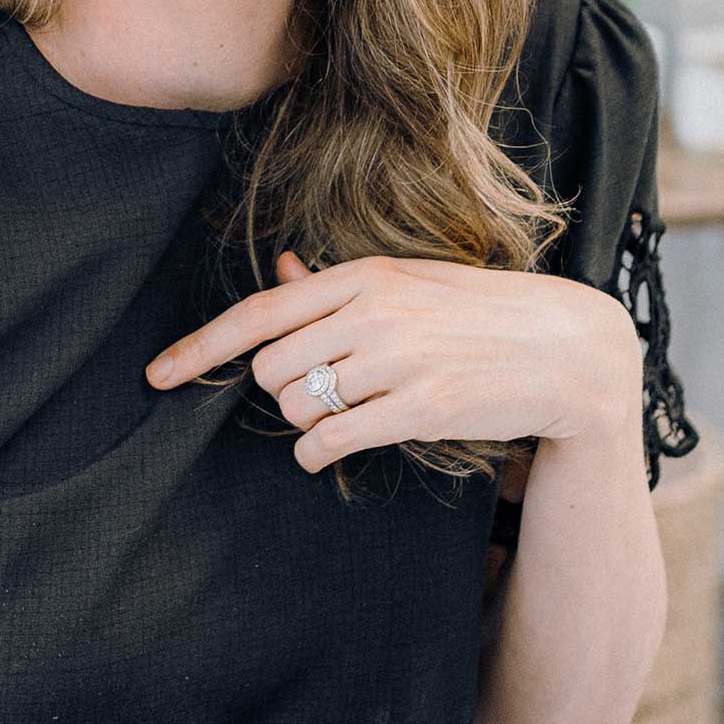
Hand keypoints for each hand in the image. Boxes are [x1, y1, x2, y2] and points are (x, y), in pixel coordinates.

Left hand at [146, 249, 638, 470]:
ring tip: (343, 416)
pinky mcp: (421, 406)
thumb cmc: (479, 314)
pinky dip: (317, 453)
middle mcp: (374, 312)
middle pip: (271, 368)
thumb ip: (340, 286)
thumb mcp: (411, 284)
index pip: (261, 311)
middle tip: (323, 391)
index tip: (157, 374)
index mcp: (364, 276)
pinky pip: (331, 441)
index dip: (201, 347)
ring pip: (297, 406)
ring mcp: (398, 359)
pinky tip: (331, 449)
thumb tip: (285, 270)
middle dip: (280, 391)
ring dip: (304, 424)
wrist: (566, 347)